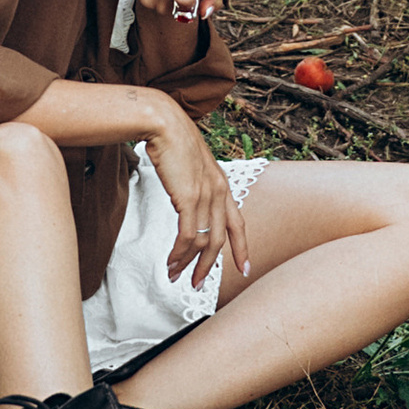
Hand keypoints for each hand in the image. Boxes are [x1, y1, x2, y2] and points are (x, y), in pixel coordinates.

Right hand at [146, 100, 249, 294]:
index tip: (245, 269)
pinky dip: (179, 253)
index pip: (238, 223)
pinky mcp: (189, 197)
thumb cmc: (172, 141)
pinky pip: (187, 235)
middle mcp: (219, 192)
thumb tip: (187, 202)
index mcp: (222, 185)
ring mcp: (206, 195)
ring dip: (188, 263)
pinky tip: (171, 262)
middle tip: (197, 284)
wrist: (164, 124)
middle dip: (209, 266)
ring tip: (175, 276)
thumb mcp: (191, 166)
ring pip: (203, 242)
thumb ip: (194, 184)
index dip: (242, 248)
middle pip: (220, 240)